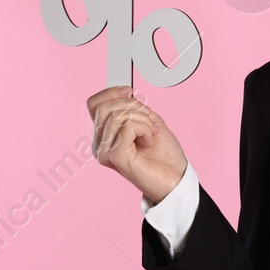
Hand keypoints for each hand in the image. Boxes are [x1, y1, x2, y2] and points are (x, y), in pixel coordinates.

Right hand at [86, 85, 188, 204]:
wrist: (176, 178)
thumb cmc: (164, 154)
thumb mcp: (148, 121)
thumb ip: (132, 109)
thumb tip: (124, 95)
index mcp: (104, 136)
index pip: (94, 105)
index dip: (111, 92)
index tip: (130, 91)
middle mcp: (99, 145)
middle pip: (105, 107)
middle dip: (133, 108)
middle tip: (149, 123)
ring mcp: (104, 152)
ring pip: (117, 115)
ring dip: (143, 119)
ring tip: (151, 134)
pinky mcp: (114, 157)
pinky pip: (127, 126)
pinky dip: (145, 128)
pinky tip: (150, 141)